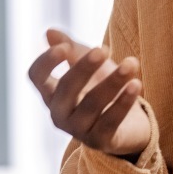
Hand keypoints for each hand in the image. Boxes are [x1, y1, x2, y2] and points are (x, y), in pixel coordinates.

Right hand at [27, 28, 150, 157]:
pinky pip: (111, 120)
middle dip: (84, 67)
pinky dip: (124, 102)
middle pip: (66, 88)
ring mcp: (78, 130)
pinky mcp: (100, 141)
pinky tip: (136, 84)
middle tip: (104, 49)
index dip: (46, 61)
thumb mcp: (89, 65)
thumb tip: (49, 32)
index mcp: (51, 93)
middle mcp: (59, 113)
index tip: (64, 48)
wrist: (129, 124)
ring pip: (93, 103)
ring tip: (132, 62)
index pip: (36, 76)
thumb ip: (71, 49)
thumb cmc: (102, 89)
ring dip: (113, 81)